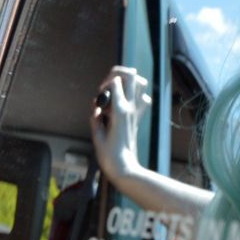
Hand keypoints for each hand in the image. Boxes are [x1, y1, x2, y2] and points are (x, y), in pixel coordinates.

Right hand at [90, 66, 149, 185]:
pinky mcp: (138, 118)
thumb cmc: (108, 153)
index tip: (100, 94)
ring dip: (129, 82)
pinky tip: (126, 103)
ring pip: (141, 84)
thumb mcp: (97, 134)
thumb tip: (97, 107)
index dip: (105, 82)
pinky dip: (137, 96)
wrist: (124, 166)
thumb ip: (95, 117)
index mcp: (119, 110)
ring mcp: (137, 112)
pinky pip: (144, 100)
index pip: (116, 81)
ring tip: (118, 90)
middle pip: (132, 76)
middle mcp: (131, 108)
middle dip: (120, 73)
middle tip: (110, 83)